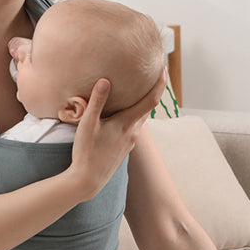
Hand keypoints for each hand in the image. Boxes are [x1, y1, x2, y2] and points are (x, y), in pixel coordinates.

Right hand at [68, 69, 166, 199]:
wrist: (88, 181)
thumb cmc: (86, 152)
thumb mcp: (88, 124)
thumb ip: (97, 101)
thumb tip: (105, 80)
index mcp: (127, 124)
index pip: (150, 100)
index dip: (159, 84)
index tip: (163, 69)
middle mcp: (133, 132)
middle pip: (148, 107)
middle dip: (152, 91)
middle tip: (152, 74)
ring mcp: (130, 141)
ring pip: (140, 118)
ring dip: (142, 104)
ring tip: (138, 91)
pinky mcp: (125, 148)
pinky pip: (134, 127)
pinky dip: (134, 115)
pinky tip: (124, 114)